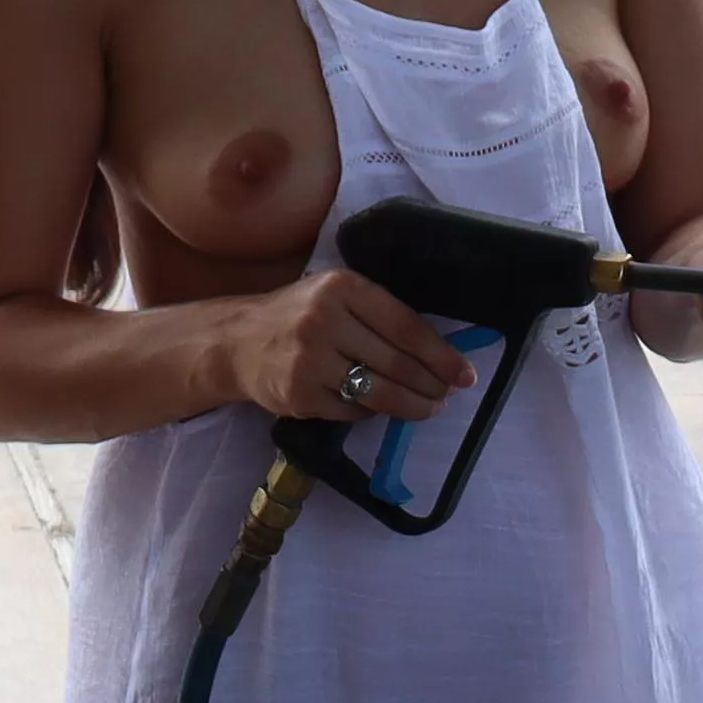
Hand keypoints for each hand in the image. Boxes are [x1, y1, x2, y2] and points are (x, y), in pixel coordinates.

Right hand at [208, 266, 481, 429]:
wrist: (238, 341)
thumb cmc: (298, 316)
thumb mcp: (336, 296)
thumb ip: (379, 314)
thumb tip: (438, 352)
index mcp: (343, 288)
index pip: (405, 326)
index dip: (440, 354)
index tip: (463, 374)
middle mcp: (324, 320)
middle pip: (396, 363)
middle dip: (430, 385)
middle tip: (446, 396)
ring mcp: (310, 361)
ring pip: (378, 393)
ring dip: (411, 406)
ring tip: (427, 409)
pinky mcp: (300, 395)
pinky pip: (352, 412)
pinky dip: (370, 414)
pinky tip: (379, 409)